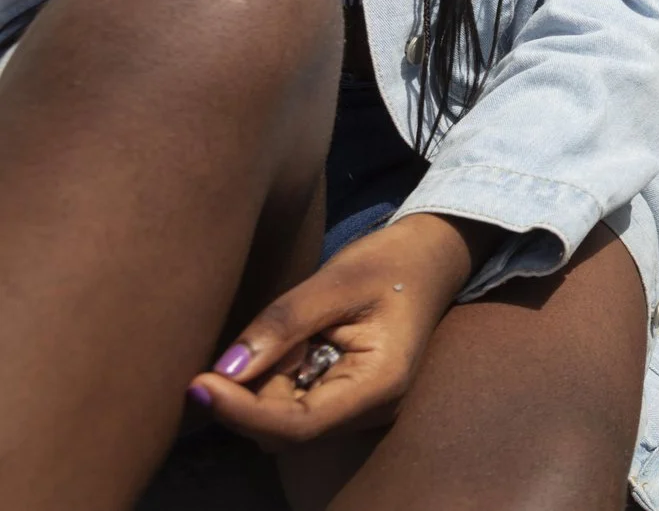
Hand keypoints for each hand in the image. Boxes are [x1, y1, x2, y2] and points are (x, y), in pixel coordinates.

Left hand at [187, 213, 480, 445]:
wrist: (428, 259)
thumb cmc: (390, 263)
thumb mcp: (336, 281)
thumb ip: (281, 325)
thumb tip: (224, 371)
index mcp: (379, 384)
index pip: (298, 425)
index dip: (242, 412)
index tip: (199, 383)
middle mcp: (370, 410)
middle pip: (285, 429)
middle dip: (248, 397)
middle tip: (237, 347)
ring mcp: (358, 410)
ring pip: (283, 422)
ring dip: (262, 387)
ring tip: (279, 337)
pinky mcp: (344, 401)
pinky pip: (292, 407)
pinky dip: (274, 381)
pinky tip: (285, 348)